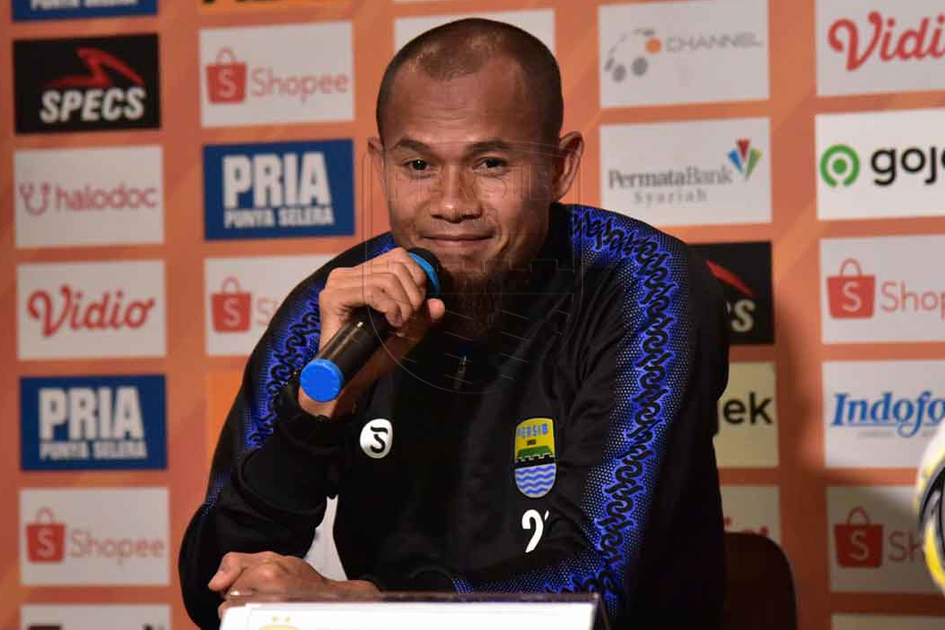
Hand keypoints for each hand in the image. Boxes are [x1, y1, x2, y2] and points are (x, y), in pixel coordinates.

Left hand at [209, 551, 378, 618]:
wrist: (327, 601)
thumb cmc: (302, 581)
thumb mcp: (271, 558)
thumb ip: (236, 562)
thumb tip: (214, 583)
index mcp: (267, 574)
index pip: (227, 584)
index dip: (239, 582)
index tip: (256, 582)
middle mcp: (268, 596)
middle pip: (229, 602)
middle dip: (240, 597)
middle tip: (263, 593)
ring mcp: (270, 614)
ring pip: (235, 615)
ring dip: (245, 611)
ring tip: (264, 605)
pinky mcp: (270, 624)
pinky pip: (245, 623)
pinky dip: (249, 619)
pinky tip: (263, 616)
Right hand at [300, 248, 445, 416]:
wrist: (351, 378)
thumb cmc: (374, 355)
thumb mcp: (407, 332)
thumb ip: (423, 316)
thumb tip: (438, 304)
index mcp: (363, 274)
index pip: (398, 256)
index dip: (417, 278)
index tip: (418, 306)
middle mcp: (348, 274)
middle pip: (396, 267)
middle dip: (412, 295)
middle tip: (409, 320)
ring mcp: (338, 284)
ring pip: (387, 279)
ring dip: (403, 305)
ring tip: (400, 325)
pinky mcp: (332, 297)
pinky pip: (372, 291)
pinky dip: (389, 307)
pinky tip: (391, 323)